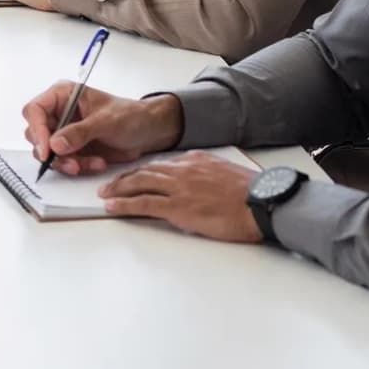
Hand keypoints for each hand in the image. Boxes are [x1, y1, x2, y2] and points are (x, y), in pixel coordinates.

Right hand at [21, 82, 182, 175]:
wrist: (148, 132)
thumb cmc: (130, 116)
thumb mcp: (106, 121)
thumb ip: (79, 132)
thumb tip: (55, 144)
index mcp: (63, 95)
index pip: (35, 110)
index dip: (37, 130)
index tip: (47, 149)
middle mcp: (59, 113)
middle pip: (36, 134)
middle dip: (53, 152)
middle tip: (72, 162)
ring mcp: (64, 132)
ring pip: (48, 152)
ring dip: (67, 162)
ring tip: (91, 163)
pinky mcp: (72, 149)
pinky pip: (63, 162)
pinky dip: (79, 167)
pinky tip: (98, 163)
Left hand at [98, 152, 263, 242]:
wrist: (263, 203)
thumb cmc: (252, 194)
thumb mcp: (226, 174)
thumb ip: (207, 175)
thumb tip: (197, 183)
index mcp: (195, 161)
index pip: (162, 164)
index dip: (144, 171)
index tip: (133, 176)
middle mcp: (183, 170)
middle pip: (146, 171)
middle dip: (124, 178)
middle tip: (109, 184)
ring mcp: (179, 188)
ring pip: (140, 184)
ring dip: (119, 189)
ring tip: (105, 194)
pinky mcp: (178, 207)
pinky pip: (144, 204)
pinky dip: (125, 205)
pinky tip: (113, 207)